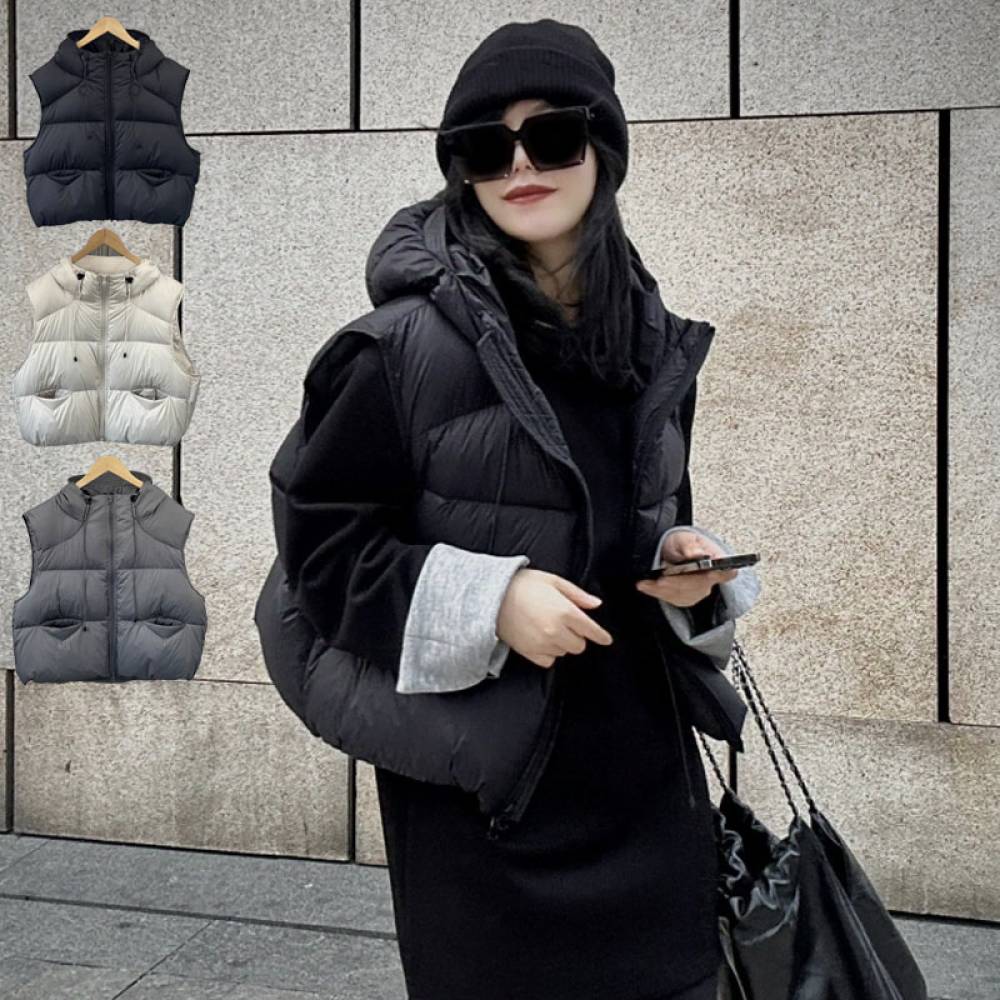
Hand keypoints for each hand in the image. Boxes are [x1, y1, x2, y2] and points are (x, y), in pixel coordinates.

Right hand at [496, 568, 612, 668]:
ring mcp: (543, 644)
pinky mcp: (529, 652)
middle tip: (566, 624)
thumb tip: (596, 604)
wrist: (492, 596)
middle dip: (577, 635)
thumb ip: (577, 595)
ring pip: (564, 652)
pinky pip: (549, 660)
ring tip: (548, 627)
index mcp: (566, 612)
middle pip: (579, 645)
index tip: (606, 639)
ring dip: (562, 643)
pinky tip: (541, 639)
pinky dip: (549, 652)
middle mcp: (557, 631)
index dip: (601, 636)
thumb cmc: (523, 585)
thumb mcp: (553, 581)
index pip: (592, 631)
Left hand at [635, 530, 737, 607]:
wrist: (671, 551)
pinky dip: (658, 592)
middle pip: (700, 586)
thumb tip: (698, 554)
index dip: (725, 572)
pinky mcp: (687, 597)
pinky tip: (645, 585)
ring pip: (685, 595)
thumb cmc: (681, 543)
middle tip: (661, 580)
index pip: (727, 570)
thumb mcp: (683, 538)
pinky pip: (674, 599)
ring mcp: (700, 590)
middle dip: (679, 583)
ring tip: (646, 582)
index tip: (715, 570)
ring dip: (664, 589)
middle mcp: (711, 578)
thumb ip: (689, 545)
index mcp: (716, 560)